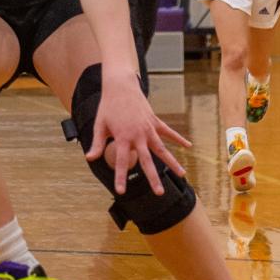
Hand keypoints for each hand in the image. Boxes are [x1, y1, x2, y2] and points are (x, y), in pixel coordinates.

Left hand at [84, 75, 189, 194]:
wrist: (120, 86)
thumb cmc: (108, 106)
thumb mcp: (100, 125)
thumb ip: (97, 144)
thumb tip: (90, 158)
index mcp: (123, 137)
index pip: (122, 161)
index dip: (121, 177)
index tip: (121, 191)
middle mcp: (138, 135)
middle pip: (147, 160)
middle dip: (153, 177)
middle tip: (159, 193)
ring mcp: (148, 128)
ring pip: (162, 149)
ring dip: (172, 162)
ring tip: (183, 175)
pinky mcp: (154, 121)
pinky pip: (168, 132)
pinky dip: (179, 139)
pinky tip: (188, 146)